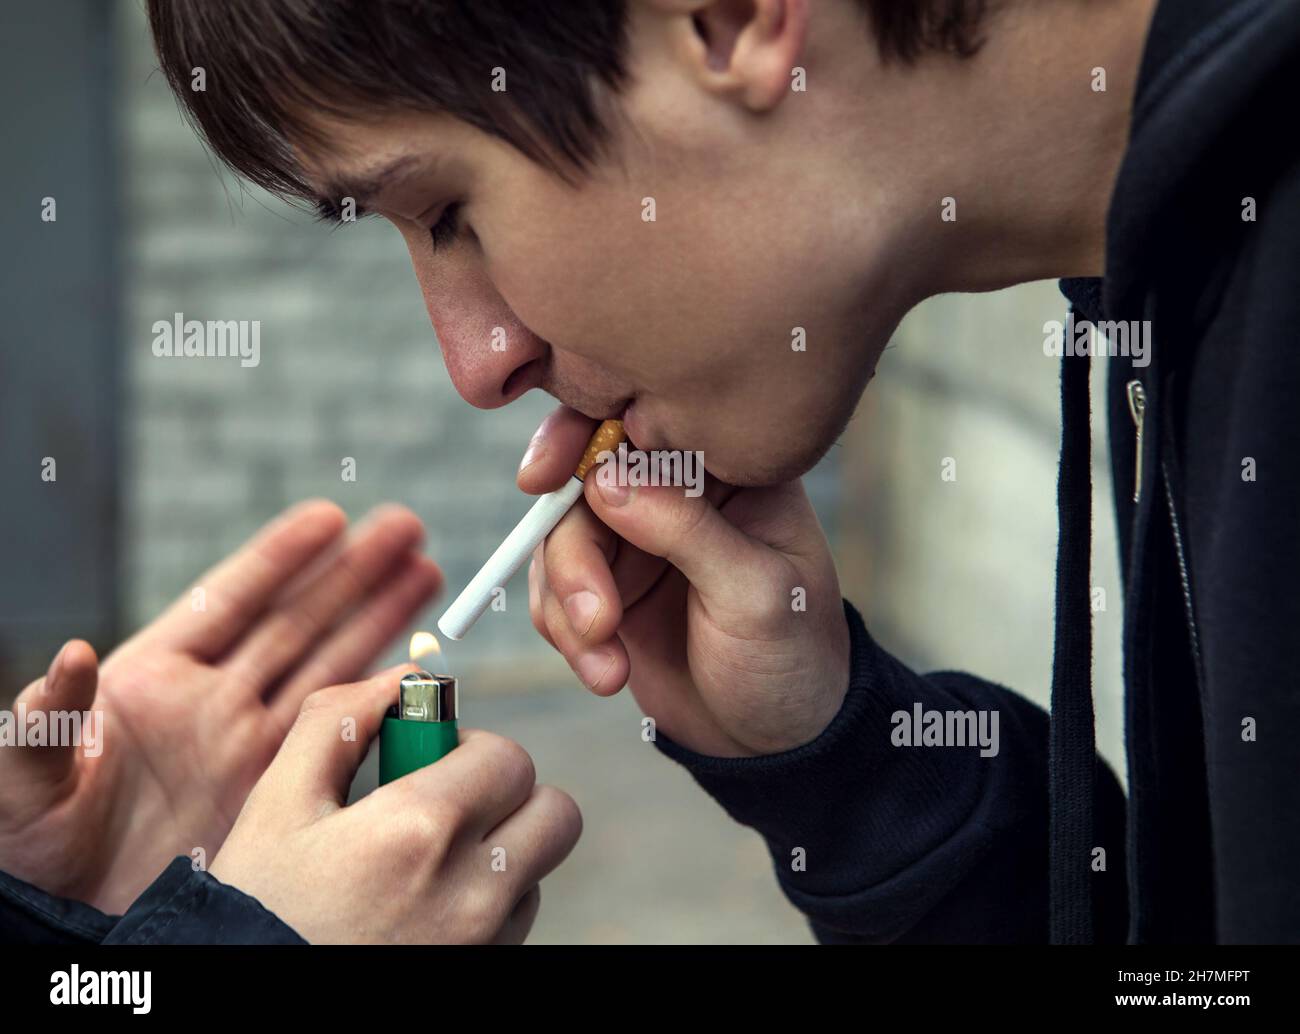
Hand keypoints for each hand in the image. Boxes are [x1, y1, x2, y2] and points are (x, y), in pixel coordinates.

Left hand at [0, 501, 440, 913]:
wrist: (64, 921)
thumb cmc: (27, 844)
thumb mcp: (23, 776)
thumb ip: (49, 714)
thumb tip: (72, 656)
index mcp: (151, 678)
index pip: (230, 601)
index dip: (281, 557)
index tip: (331, 517)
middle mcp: (211, 701)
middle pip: (297, 621)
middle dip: (353, 573)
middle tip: (405, 530)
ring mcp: (247, 745)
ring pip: (331, 666)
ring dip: (380, 620)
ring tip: (425, 573)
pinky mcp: (274, 791)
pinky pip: (340, 734)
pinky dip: (380, 698)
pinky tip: (413, 667)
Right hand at [209, 667, 580, 943]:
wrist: (252, 991)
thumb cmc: (259, 904)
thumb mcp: (278, 802)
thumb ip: (341, 719)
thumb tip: (407, 676)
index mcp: (420, 831)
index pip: (509, 759)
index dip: (471, 750)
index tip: (430, 763)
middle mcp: (471, 893)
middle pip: (553, 813)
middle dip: (504, 795)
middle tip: (443, 804)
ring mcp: (485, 944)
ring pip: (538, 867)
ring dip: (499, 850)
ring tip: (424, 862)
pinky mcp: (488, 971)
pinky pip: (518, 919)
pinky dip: (488, 900)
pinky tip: (426, 903)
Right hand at [521, 407, 850, 757]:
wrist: (777, 744)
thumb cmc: (792, 660)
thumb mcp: (754, 595)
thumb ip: (686, 531)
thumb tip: (606, 478)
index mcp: (728, 470)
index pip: (643, 421)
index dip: (581, 436)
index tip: (543, 477)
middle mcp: (678, 494)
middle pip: (583, 485)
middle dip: (575, 557)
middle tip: (595, 622)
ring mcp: (639, 541)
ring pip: (560, 541)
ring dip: (567, 607)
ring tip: (607, 665)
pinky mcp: (610, 589)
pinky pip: (555, 591)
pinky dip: (566, 635)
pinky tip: (606, 673)